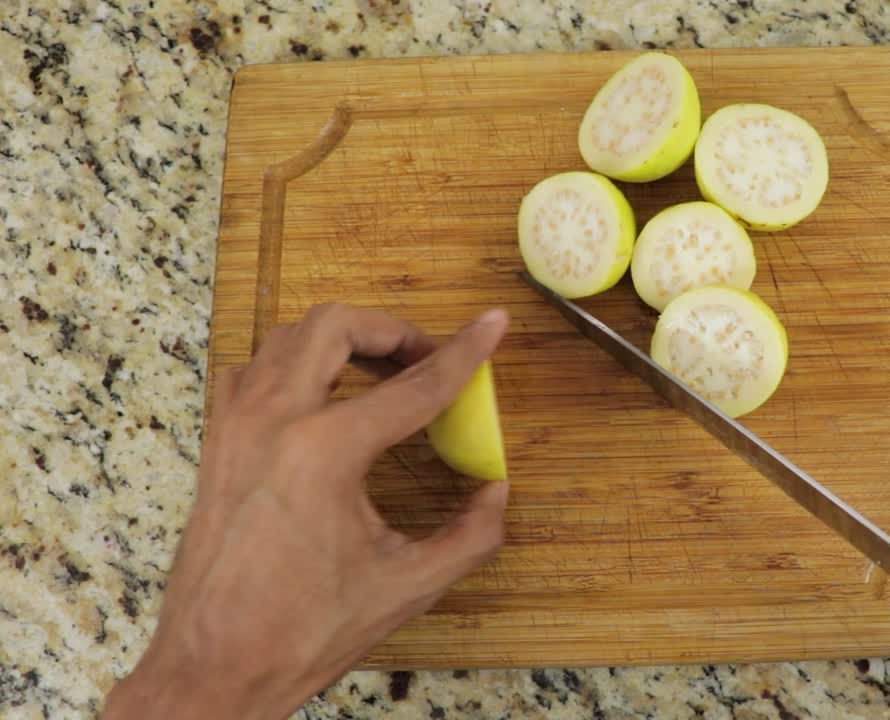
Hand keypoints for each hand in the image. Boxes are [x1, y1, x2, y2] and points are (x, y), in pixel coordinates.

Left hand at [101, 304, 510, 719]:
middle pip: (336, 327)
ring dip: (342, 340)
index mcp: (324, 453)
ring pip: (289, 337)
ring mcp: (235, 428)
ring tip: (382, 369)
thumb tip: (496, 493)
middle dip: (392, 329)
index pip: (414, 386)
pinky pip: (254, 371)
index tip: (491, 326)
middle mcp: (273, 423)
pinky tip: (322, 393)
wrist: (216, 666)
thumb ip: (470, 535)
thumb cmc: (301, 631)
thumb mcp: (408, 585)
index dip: (465, 353)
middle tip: (427, 355)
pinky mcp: (216, 444)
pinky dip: (294, 364)